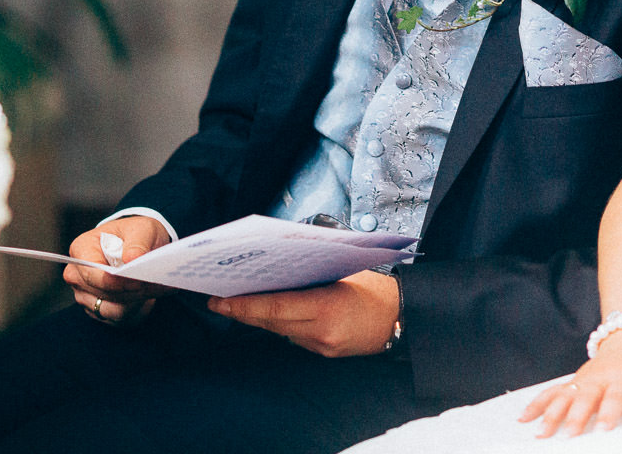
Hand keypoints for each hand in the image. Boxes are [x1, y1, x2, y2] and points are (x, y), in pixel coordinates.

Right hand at [64, 215, 173, 324]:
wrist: (140, 246)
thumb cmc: (136, 234)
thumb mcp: (142, 229)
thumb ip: (137, 242)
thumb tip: (132, 258)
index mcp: (81, 249)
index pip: (93, 274)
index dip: (116, 281)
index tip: (138, 282)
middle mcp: (78, 275)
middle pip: (104, 294)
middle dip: (132, 291)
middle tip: (157, 284)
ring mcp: (85, 295)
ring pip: (112, 310)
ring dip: (137, 301)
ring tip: (157, 289)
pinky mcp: (98, 309)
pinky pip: (119, 318)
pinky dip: (138, 308)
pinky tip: (151, 296)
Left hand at [207, 271, 398, 356]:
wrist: (402, 317)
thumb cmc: (376, 289)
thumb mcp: (344, 272)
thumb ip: (312, 274)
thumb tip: (277, 269)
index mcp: (327, 307)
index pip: (276, 307)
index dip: (245, 306)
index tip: (221, 300)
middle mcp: (321, 332)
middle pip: (272, 322)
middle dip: (243, 312)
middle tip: (219, 301)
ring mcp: (322, 345)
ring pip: (280, 330)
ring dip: (259, 317)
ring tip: (238, 304)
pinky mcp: (325, 352)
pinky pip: (294, 337)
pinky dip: (281, 323)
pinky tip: (271, 313)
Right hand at [519, 327, 621, 436]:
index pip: (616, 396)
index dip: (608, 412)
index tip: (602, 430)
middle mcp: (601, 377)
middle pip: (586, 396)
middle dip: (576, 416)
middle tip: (568, 436)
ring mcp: (584, 378)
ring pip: (564, 394)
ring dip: (551, 413)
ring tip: (541, 433)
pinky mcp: (573, 380)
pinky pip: (552, 391)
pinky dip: (537, 403)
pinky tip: (524, 418)